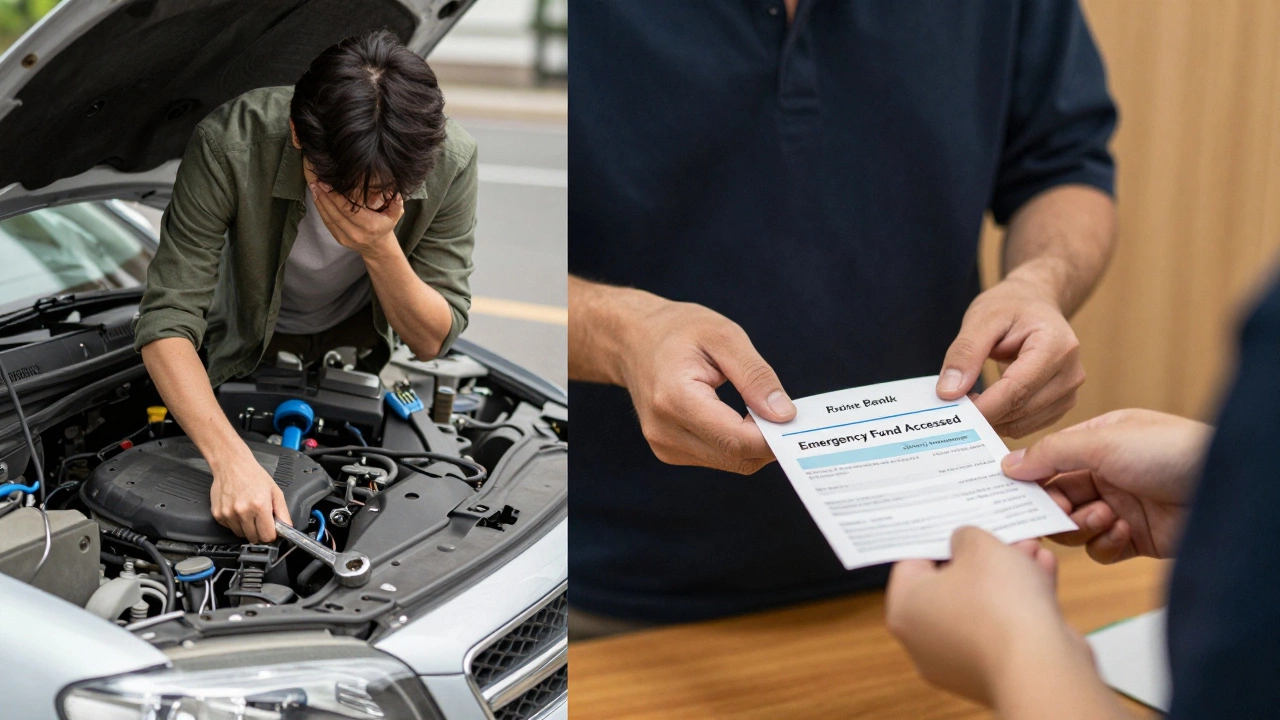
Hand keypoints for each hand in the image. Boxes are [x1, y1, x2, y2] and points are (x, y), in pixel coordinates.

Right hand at [210, 448, 291, 542]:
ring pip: (241, 535)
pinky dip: (235, 523)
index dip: (271, 535)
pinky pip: (230, 528)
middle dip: (259, 533)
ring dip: (247, 528)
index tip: (271, 530)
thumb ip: (283, 512)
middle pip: (254, 538)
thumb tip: (287, 528)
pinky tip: (238, 510)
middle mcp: (242, 512)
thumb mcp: (275, 491)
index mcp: (259, 506)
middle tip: (260, 520)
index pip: (267, 536)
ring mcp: (228, 514)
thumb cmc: (253, 475)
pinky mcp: (218, 514)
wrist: (231, 465)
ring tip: (249, 513)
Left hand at [309, 181, 403, 255]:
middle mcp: (355, 233)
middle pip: (335, 213)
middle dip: (323, 196)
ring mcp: (345, 237)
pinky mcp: (337, 238)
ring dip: (319, 201)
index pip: (348, 210)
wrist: (377, 247)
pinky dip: (320, 209)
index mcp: (369, 226)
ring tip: (313, 187)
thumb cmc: (385, 226)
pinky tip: (316, 198)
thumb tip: (397, 193)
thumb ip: (396, 203)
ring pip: (328, 218)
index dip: (336, 197)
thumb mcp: (395, 215)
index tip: (327, 184)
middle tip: (315, 182)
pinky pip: (326, 222)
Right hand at [619, 297, 795, 474]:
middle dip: (769, 441)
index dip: (773, 437)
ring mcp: (664, 445)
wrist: (632, 339)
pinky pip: (719, 458)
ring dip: (755, 443)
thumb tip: (784, 414)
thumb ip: (756, 376)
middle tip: (788, 413)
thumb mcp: (724, 336)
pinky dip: (738, 443)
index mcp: (675, 399)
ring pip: (731, 462)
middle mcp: (665, 430)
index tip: (797, 420)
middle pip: (736, 457)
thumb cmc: (676, 331)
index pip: (736, 439)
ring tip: (761, 408)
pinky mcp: (670, 451)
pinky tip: (740, 417)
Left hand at [886, 527, 1081, 705]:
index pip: (911, 564)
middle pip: (951, 585)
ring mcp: (959, 660)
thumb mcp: (979, 546)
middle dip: (983, 556)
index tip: (958, 523)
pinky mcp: (996, 672)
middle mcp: (925, 640)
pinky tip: (1044, 569)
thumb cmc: (997, 602)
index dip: (937, 539)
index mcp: (905, 609)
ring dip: (1009, 574)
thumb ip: (966, 536)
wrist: (1041, 667)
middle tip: (1003, 534)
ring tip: (1032, 548)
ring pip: (983, 605)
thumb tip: (964, 543)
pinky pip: (1004, 627)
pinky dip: (1023, 600)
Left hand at [936, 275, 1083, 437]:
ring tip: (967, 401)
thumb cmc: (1010, 307)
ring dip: (991, 420)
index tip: (952, 410)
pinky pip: (1027, 425)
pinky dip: (1002, 421)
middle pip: (1021, 409)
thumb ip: (965, 353)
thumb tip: (949, 392)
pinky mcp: (1061, 404)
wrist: (1035, 304)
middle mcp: (1071, 372)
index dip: (984, 406)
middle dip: (983, 413)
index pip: (1017, 389)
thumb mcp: (981, 319)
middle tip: (951, 407)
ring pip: (1023, 423)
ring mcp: (1070, 392)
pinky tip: (985, 406)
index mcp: (1057, 346)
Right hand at [1001, 408, 1211, 562]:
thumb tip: (1007, 464)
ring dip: (1082, 525)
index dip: (1029, 478)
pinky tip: (1123, 532)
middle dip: (1055, 506)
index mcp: (1098, 442)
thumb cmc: (1171, 451)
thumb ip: (1051, 453)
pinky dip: (1105, 544)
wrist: (1227, 487)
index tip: (1010, 492)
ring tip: (1104, 516)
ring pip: (1075, 526)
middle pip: (1056, 497)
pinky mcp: (1137, 539)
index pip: (1048, 461)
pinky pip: (1101, 549)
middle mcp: (1107, 474)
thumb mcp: (1102, 442)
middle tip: (1060, 510)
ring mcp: (1122, 507)